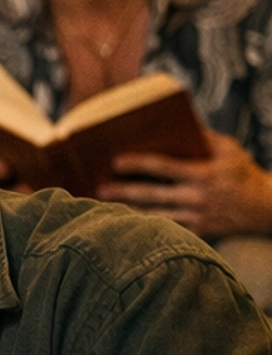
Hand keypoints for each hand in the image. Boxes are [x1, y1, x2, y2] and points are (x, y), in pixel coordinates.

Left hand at [98, 132, 271, 237]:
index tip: (115, 161)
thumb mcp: (228, 149)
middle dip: (124, 191)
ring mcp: (197, 218)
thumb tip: (177, 120)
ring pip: (156, 216)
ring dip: (129, 212)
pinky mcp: (198, 233)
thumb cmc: (242, 172)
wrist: (265, 209)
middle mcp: (197, 197)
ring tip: (105, 208)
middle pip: (153, 195)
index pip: (164, 167)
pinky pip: (168, 231)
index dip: (138, 163)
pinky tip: (127, 225)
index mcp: (203, 173)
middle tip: (100, 189)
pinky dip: (147, 228)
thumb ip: (203, 136)